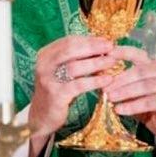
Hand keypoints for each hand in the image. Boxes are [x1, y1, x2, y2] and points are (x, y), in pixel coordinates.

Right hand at [28, 35, 115, 156]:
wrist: (42, 116)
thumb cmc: (58, 91)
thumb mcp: (62, 71)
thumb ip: (76, 58)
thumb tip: (101, 45)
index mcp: (45, 55)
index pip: (69, 41)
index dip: (89, 40)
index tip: (106, 41)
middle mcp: (44, 65)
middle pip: (71, 49)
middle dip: (93, 47)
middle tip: (111, 47)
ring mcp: (48, 80)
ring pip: (75, 66)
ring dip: (96, 63)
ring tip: (112, 62)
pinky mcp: (56, 95)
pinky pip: (79, 85)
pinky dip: (95, 81)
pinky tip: (108, 80)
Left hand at [105, 45, 155, 156]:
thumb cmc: (145, 105)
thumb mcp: (130, 91)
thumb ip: (118, 82)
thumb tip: (96, 74)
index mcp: (152, 64)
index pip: (137, 54)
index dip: (122, 52)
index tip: (106, 54)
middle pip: (139, 71)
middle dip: (119, 79)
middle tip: (104, 87)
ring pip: (143, 86)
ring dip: (124, 92)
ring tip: (109, 98)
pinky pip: (147, 102)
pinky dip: (131, 106)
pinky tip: (119, 110)